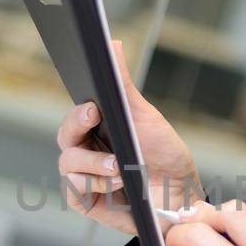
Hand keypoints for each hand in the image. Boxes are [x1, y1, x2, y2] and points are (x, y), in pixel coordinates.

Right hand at [56, 38, 201, 235]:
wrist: (179, 194)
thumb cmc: (161, 153)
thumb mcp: (144, 116)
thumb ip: (123, 84)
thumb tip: (112, 44)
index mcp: (94, 128)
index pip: (75, 115)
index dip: (78, 112)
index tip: (93, 109)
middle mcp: (84, 150)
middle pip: (65, 137)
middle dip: (80, 130)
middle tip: (97, 121)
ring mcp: (83, 177)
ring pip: (69, 165)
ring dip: (95, 165)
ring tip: (120, 167)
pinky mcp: (86, 201)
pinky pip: (75, 192)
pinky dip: (97, 187)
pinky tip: (117, 185)